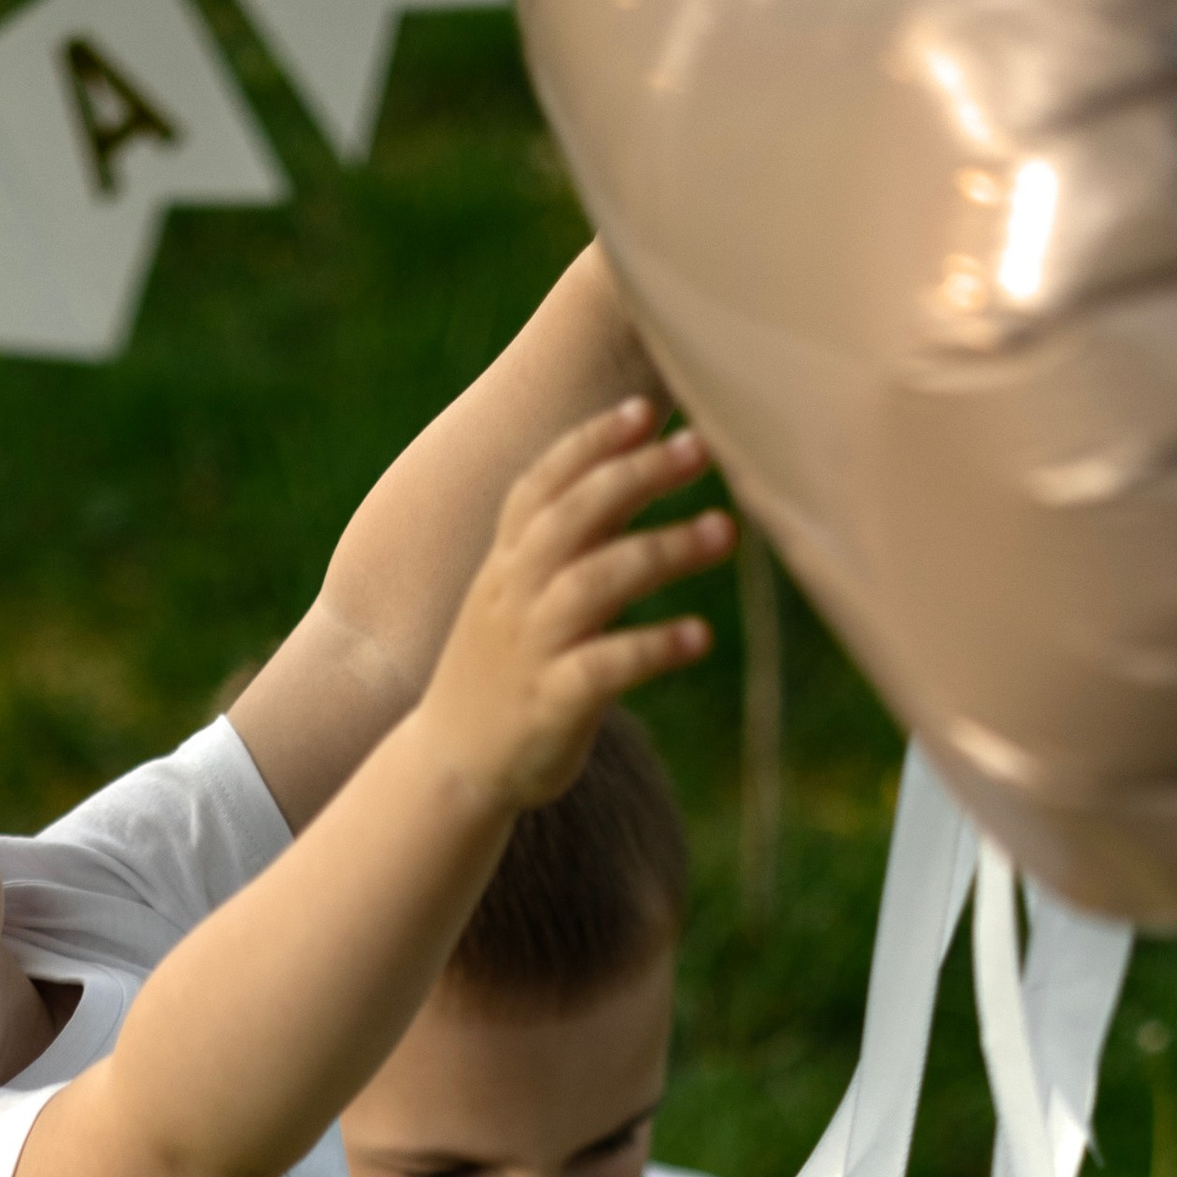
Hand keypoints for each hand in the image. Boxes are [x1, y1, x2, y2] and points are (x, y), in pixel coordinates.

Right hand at [416, 401, 733, 815]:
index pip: (543, 483)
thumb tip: (636, 466)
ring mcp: (531, 648)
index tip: (646, 410)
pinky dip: (654, 647)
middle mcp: (515, 594)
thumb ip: (571, 536)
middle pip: (574, 516)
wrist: (451, 766)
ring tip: (725, 531)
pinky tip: (700, 636)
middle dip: (637, 474)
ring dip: (662, 549)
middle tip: (702, 447)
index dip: (590, 442)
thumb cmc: (506, 669)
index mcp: (508, 562)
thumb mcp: (521, 593)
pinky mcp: (550, 705)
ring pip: (595, 582)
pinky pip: (606, 667)